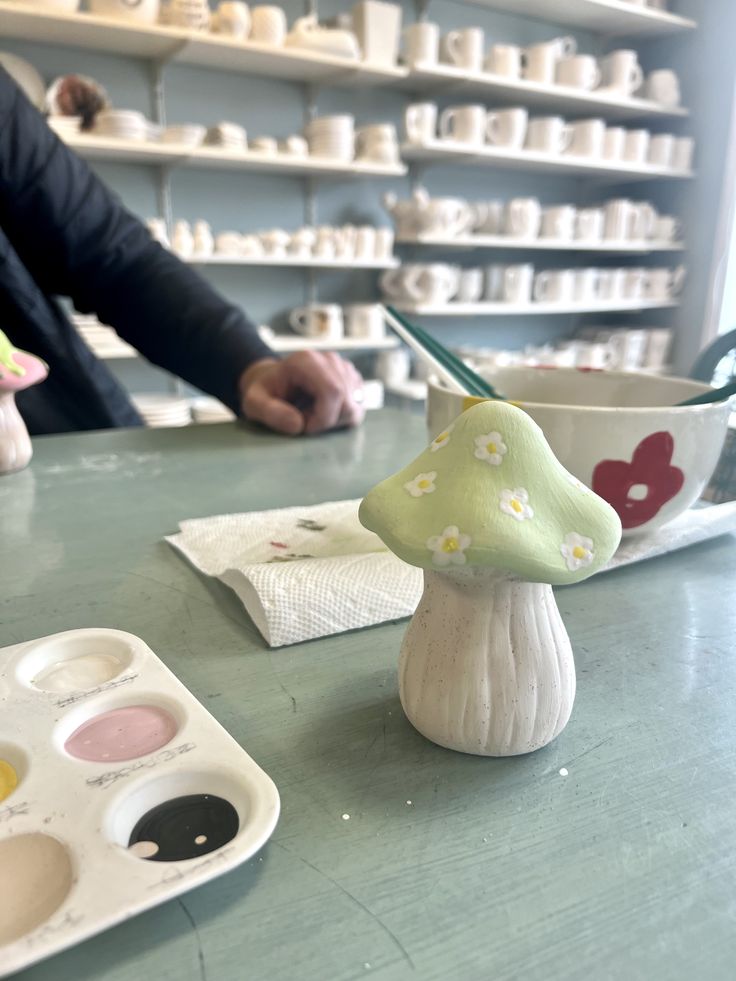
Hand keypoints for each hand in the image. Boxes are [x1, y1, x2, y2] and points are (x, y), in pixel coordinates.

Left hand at [239, 351, 365, 435]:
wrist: (274, 382)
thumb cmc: (265, 393)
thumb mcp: (254, 403)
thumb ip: (270, 413)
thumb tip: (298, 424)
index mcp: (307, 361)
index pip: (333, 392)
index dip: (323, 418)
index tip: (304, 427)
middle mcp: (330, 360)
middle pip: (347, 402)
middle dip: (328, 422)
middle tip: (305, 421)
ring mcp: (344, 368)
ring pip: (355, 406)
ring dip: (334, 420)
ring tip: (311, 413)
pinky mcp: (352, 379)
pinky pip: (358, 406)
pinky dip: (341, 416)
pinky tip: (323, 410)